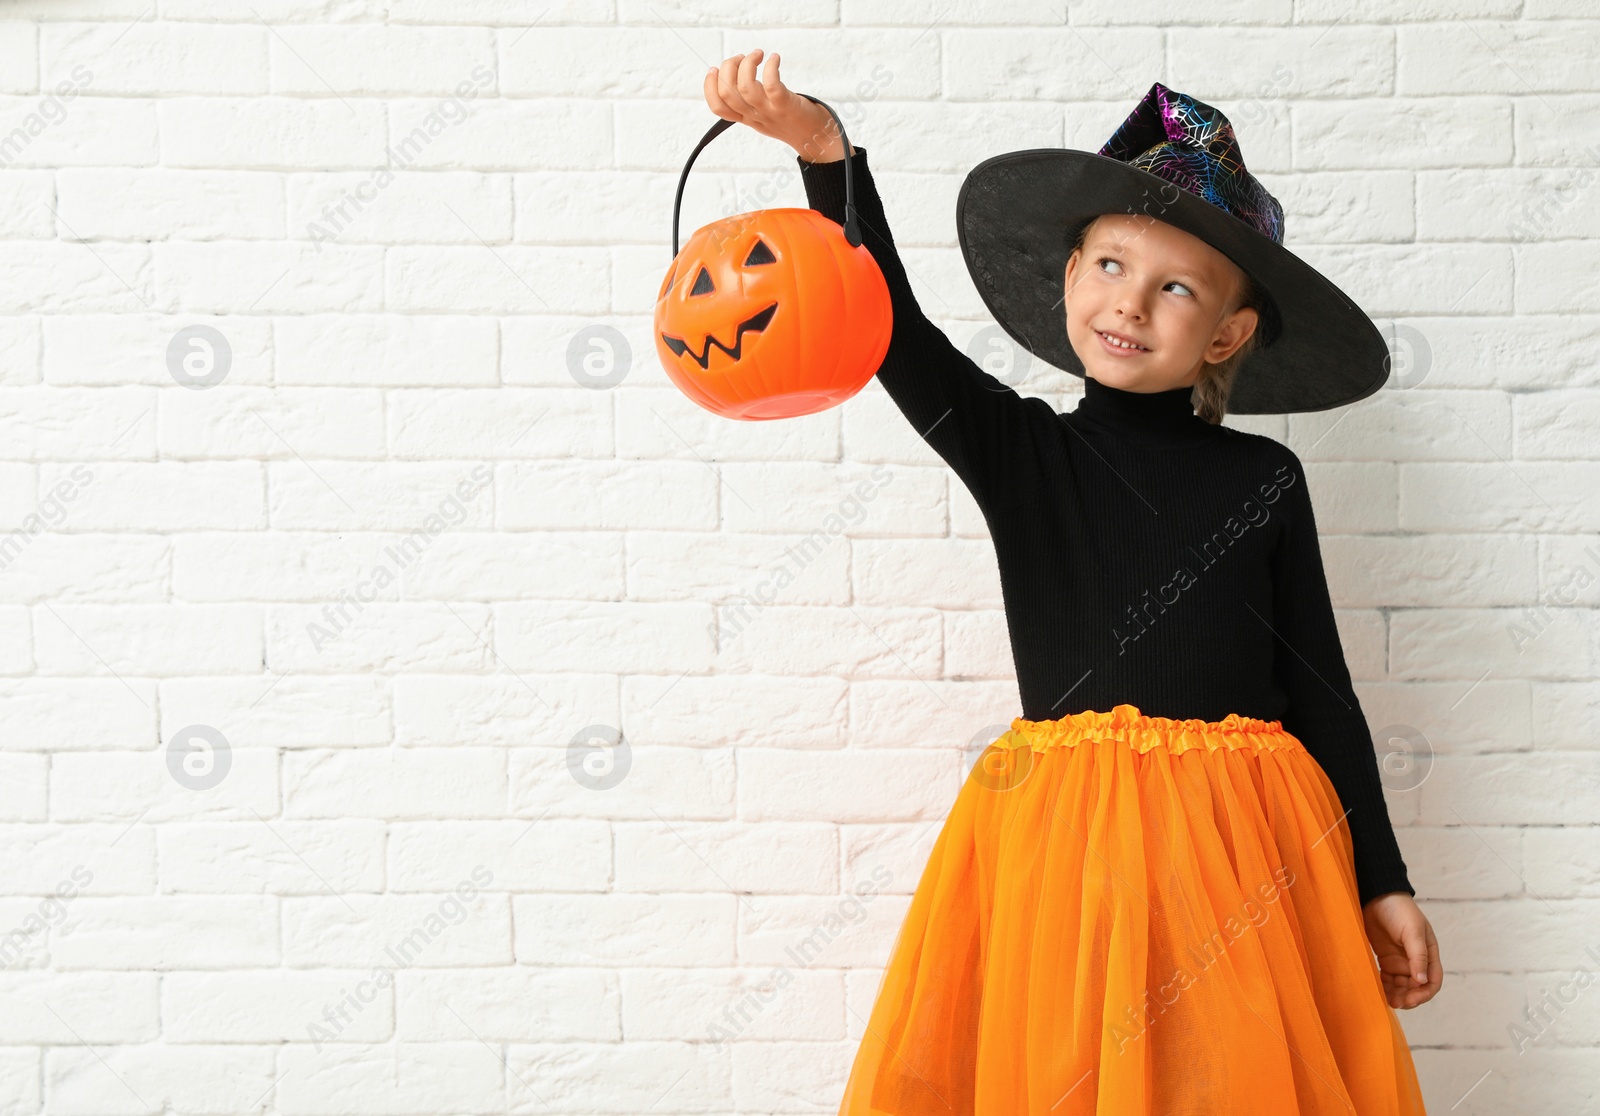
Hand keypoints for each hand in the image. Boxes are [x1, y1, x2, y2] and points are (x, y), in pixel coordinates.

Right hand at [702, 48, 853, 163]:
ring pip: (745, 87)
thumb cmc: (792, 122)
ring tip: (758, 54)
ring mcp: (770, 112)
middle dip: (729, 67)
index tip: (715, 69)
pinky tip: (774, 58)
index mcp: (747, 119)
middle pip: (727, 92)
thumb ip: (750, 102)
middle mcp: (755, 117)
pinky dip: (770, 66)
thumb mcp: (764, 115)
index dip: (709, 86)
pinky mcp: (786, 105)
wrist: (818, 139)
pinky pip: (771, 84)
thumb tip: (738, 73)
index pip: (718, 107)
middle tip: (743, 57)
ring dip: (748, 64)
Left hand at [1362, 892, 1441, 1008]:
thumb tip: (1422, 981)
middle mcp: (1416, 960)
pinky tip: (1379, 992)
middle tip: (1397, 1004)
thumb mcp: (1412, 932)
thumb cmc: (1399, 910)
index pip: (1432, 981)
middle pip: (1417, 987)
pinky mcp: (1386, 959)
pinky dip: (1386, 987)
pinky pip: (1388, 979)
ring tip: (1388, 1002)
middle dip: (1409, 998)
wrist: (1378, 896)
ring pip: (1402, 986)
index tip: (1410, 1000)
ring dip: (1398, 995)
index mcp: (1429, 954)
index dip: (1424, 994)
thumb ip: (1417, 956)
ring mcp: (1401, 960)